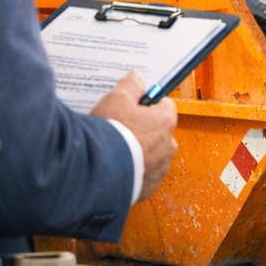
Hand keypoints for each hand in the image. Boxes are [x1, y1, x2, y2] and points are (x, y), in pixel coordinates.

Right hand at [91, 71, 178, 201]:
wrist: (98, 174)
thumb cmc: (110, 134)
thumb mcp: (117, 99)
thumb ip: (130, 86)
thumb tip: (136, 78)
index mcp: (165, 122)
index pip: (164, 105)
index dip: (147, 104)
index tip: (134, 106)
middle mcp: (168, 146)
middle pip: (158, 131)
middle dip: (142, 129)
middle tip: (119, 128)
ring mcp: (159, 169)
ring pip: (151, 154)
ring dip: (138, 152)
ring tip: (114, 150)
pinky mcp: (148, 188)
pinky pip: (143, 175)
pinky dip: (133, 171)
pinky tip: (115, 167)